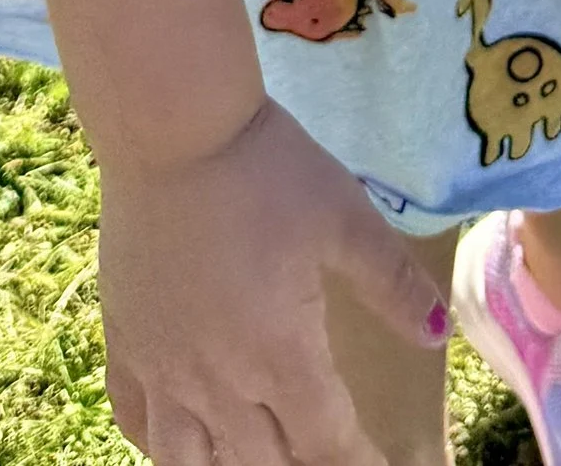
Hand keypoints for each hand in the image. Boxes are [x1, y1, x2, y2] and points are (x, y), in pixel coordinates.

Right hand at [95, 96, 446, 463]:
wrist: (173, 128)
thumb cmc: (267, 167)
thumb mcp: (345, 216)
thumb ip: (391, 281)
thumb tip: (436, 333)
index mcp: (281, 354)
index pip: (327, 443)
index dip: (357, 460)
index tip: (376, 462)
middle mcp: (218, 379)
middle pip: (262, 462)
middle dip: (298, 463)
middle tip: (318, 444)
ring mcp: (163, 366)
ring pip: (191, 461)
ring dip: (230, 463)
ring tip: (253, 450)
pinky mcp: (123, 341)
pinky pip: (135, 419)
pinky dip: (162, 443)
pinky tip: (182, 435)